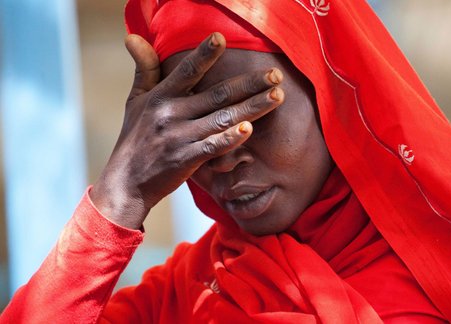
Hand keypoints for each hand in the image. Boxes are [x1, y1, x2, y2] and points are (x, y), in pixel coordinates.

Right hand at [90, 33, 283, 228]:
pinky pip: (212, 147)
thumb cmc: (135, 139)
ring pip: (222, 118)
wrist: (126, 182)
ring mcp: (179, 137)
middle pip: (217, 94)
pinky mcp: (185, 160)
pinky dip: (230, 138)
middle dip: (249, 83)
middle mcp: (171, 114)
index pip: (186, 71)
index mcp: (161, 97)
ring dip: (252, 107)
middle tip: (275, 75)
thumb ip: (144, 69)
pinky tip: (249, 129)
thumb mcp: (135, 101)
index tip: (222, 38)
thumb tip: (133, 38)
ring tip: (277, 96)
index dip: (203, 54)